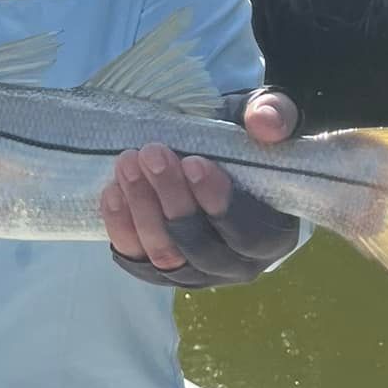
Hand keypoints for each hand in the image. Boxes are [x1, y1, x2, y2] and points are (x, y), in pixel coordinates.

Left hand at [101, 88, 300, 288]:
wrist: (217, 155)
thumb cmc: (248, 141)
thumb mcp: (268, 118)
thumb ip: (275, 116)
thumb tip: (265, 123)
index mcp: (272, 237)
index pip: (247, 233)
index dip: (220, 203)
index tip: (194, 163)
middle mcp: (234, 265)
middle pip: (200, 246)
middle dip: (172, 199)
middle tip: (152, 153)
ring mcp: (193, 271)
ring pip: (164, 254)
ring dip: (142, 208)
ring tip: (128, 164)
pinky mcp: (157, 268)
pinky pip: (135, 256)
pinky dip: (121, 226)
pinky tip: (113, 191)